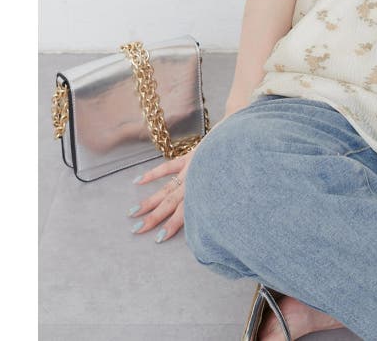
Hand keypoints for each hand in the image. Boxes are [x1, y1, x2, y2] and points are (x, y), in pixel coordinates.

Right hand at [126, 115, 233, 241]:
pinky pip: (169, 166)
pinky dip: (153, 173)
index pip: (186, 213)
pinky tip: (138, 181)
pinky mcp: (191, 156)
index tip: (158, 238)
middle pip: (172, 204)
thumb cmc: (241, 167)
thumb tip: (217, 223)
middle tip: (137, 230)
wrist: (243, 137)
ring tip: (133, 212)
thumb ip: (221, 203)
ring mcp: (192, 169)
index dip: (172, 226)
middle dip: (154, 217)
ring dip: (150, 201)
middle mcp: (197, 183)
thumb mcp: (234, 189)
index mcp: (207, 193)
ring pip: (167, 188)